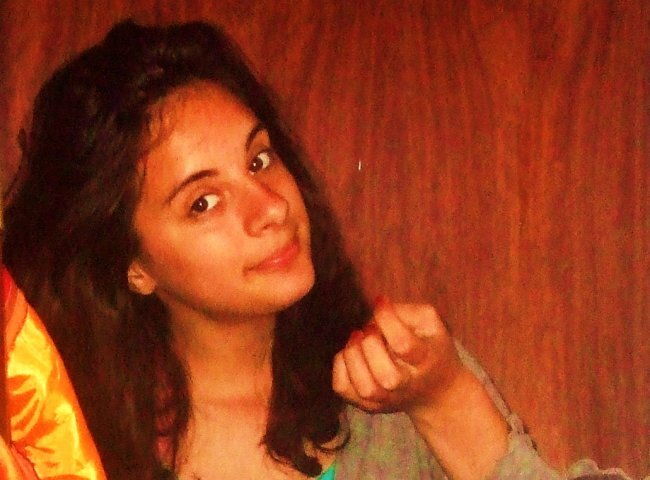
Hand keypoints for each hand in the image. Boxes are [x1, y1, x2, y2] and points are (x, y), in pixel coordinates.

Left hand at [332, 296, 463, 415]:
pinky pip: (343, 388)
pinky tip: (352, 355)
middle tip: (371, 328)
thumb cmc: (429, 347)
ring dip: (353, 355)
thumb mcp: (430, 323)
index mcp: (426, 362)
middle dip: (371, 342)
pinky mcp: (367, 404)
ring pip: (364, 387)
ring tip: (358, 339)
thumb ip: (406, 311)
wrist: (436, 392)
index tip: (381, 302)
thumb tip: (378, 311)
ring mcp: (387, 399)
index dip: (386, 318)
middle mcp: (407, 386)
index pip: (403, 345)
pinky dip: (340, 366)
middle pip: (386, 376)